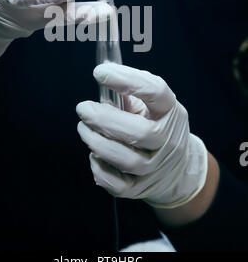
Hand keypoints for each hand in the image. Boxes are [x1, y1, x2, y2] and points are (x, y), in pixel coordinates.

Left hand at [76, 62, 207, 208]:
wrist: (178, 169)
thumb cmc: (156, 126)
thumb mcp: (152, 105)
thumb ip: (130, 90)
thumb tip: (102, 72)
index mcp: (171, 111)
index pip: (155, 92)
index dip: (127, 80)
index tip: (99, 72)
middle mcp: (168, 140)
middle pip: (140, 133)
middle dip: (105, 120)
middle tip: (83, 108)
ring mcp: (157, 167)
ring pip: (128, 160)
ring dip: (98, 143)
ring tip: (84, 128)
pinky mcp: (142, 188)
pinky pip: (118, 185)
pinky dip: (100, 168)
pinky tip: (93, 154)